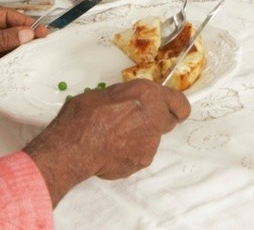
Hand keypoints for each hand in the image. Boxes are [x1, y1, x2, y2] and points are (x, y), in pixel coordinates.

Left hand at [0, 7, 44, 101]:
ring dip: (26, 49)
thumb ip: (3, 38)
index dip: (25, 22)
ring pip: (14, 45)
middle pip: (14, 30)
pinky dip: (20, 61)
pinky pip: (10, 59)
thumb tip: (29, 34)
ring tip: (41, 52)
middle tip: (45, 41)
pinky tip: (30, 62)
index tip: (40, 30)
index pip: (9, 16)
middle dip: (29, 36)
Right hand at [25, 80, 189, 203]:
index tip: (171, 109)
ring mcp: (151, 142)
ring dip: (139, 138)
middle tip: (134, 123)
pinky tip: (111, 150)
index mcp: (148, 95)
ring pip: (152, 139)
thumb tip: (129, 101)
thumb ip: (127, 97)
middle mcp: (155, 117)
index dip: (176, 107)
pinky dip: (130, 153)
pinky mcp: (143, 160)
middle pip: (168, 121)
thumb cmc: (83, 117)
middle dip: (155, 122)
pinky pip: (140, 155)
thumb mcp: (105, 93)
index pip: (180, 103)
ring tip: (114, 138)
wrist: (73, 147)